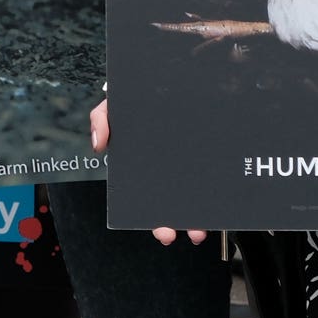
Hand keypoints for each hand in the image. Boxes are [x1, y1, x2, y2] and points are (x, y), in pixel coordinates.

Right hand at [89, 98, 207, 245]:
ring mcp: (193, 169)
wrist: (171, 82)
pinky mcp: (211, 163)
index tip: (158, 228)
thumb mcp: (114, 105)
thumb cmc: (139, 98)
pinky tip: (218, 215)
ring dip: (195, 222)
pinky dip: (218, 204)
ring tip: (196, 232)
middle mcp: (171, 172)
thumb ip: (101, 120)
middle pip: (171, 205)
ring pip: (195, 201)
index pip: (149, 196)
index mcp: (148, 166)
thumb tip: (99, 145)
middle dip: (171, 225)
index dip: (152, 215)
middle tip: (169, 235)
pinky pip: (216, 187)